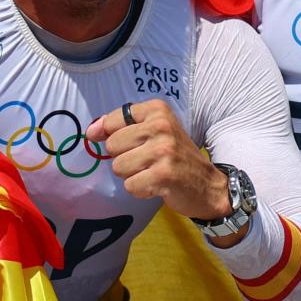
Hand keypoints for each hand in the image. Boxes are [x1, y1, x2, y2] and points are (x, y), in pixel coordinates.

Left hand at [86, 100, 230, 221]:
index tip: (122, 144)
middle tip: (147, 161)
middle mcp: (161, 126)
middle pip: (112, 145)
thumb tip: (90, 132)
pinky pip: (130, 186)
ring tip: (152, 173)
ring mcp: (163, 150)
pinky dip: (140, 190)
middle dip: (124, 158)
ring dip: (132, 176)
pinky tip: (157, 185)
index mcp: (157, 110)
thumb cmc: (176, 156)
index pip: (113, 120)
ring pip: (118, 167)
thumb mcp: (155, 131)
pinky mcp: (163, 175)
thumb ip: (121, 126)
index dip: (109, 135)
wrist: (210, 185)